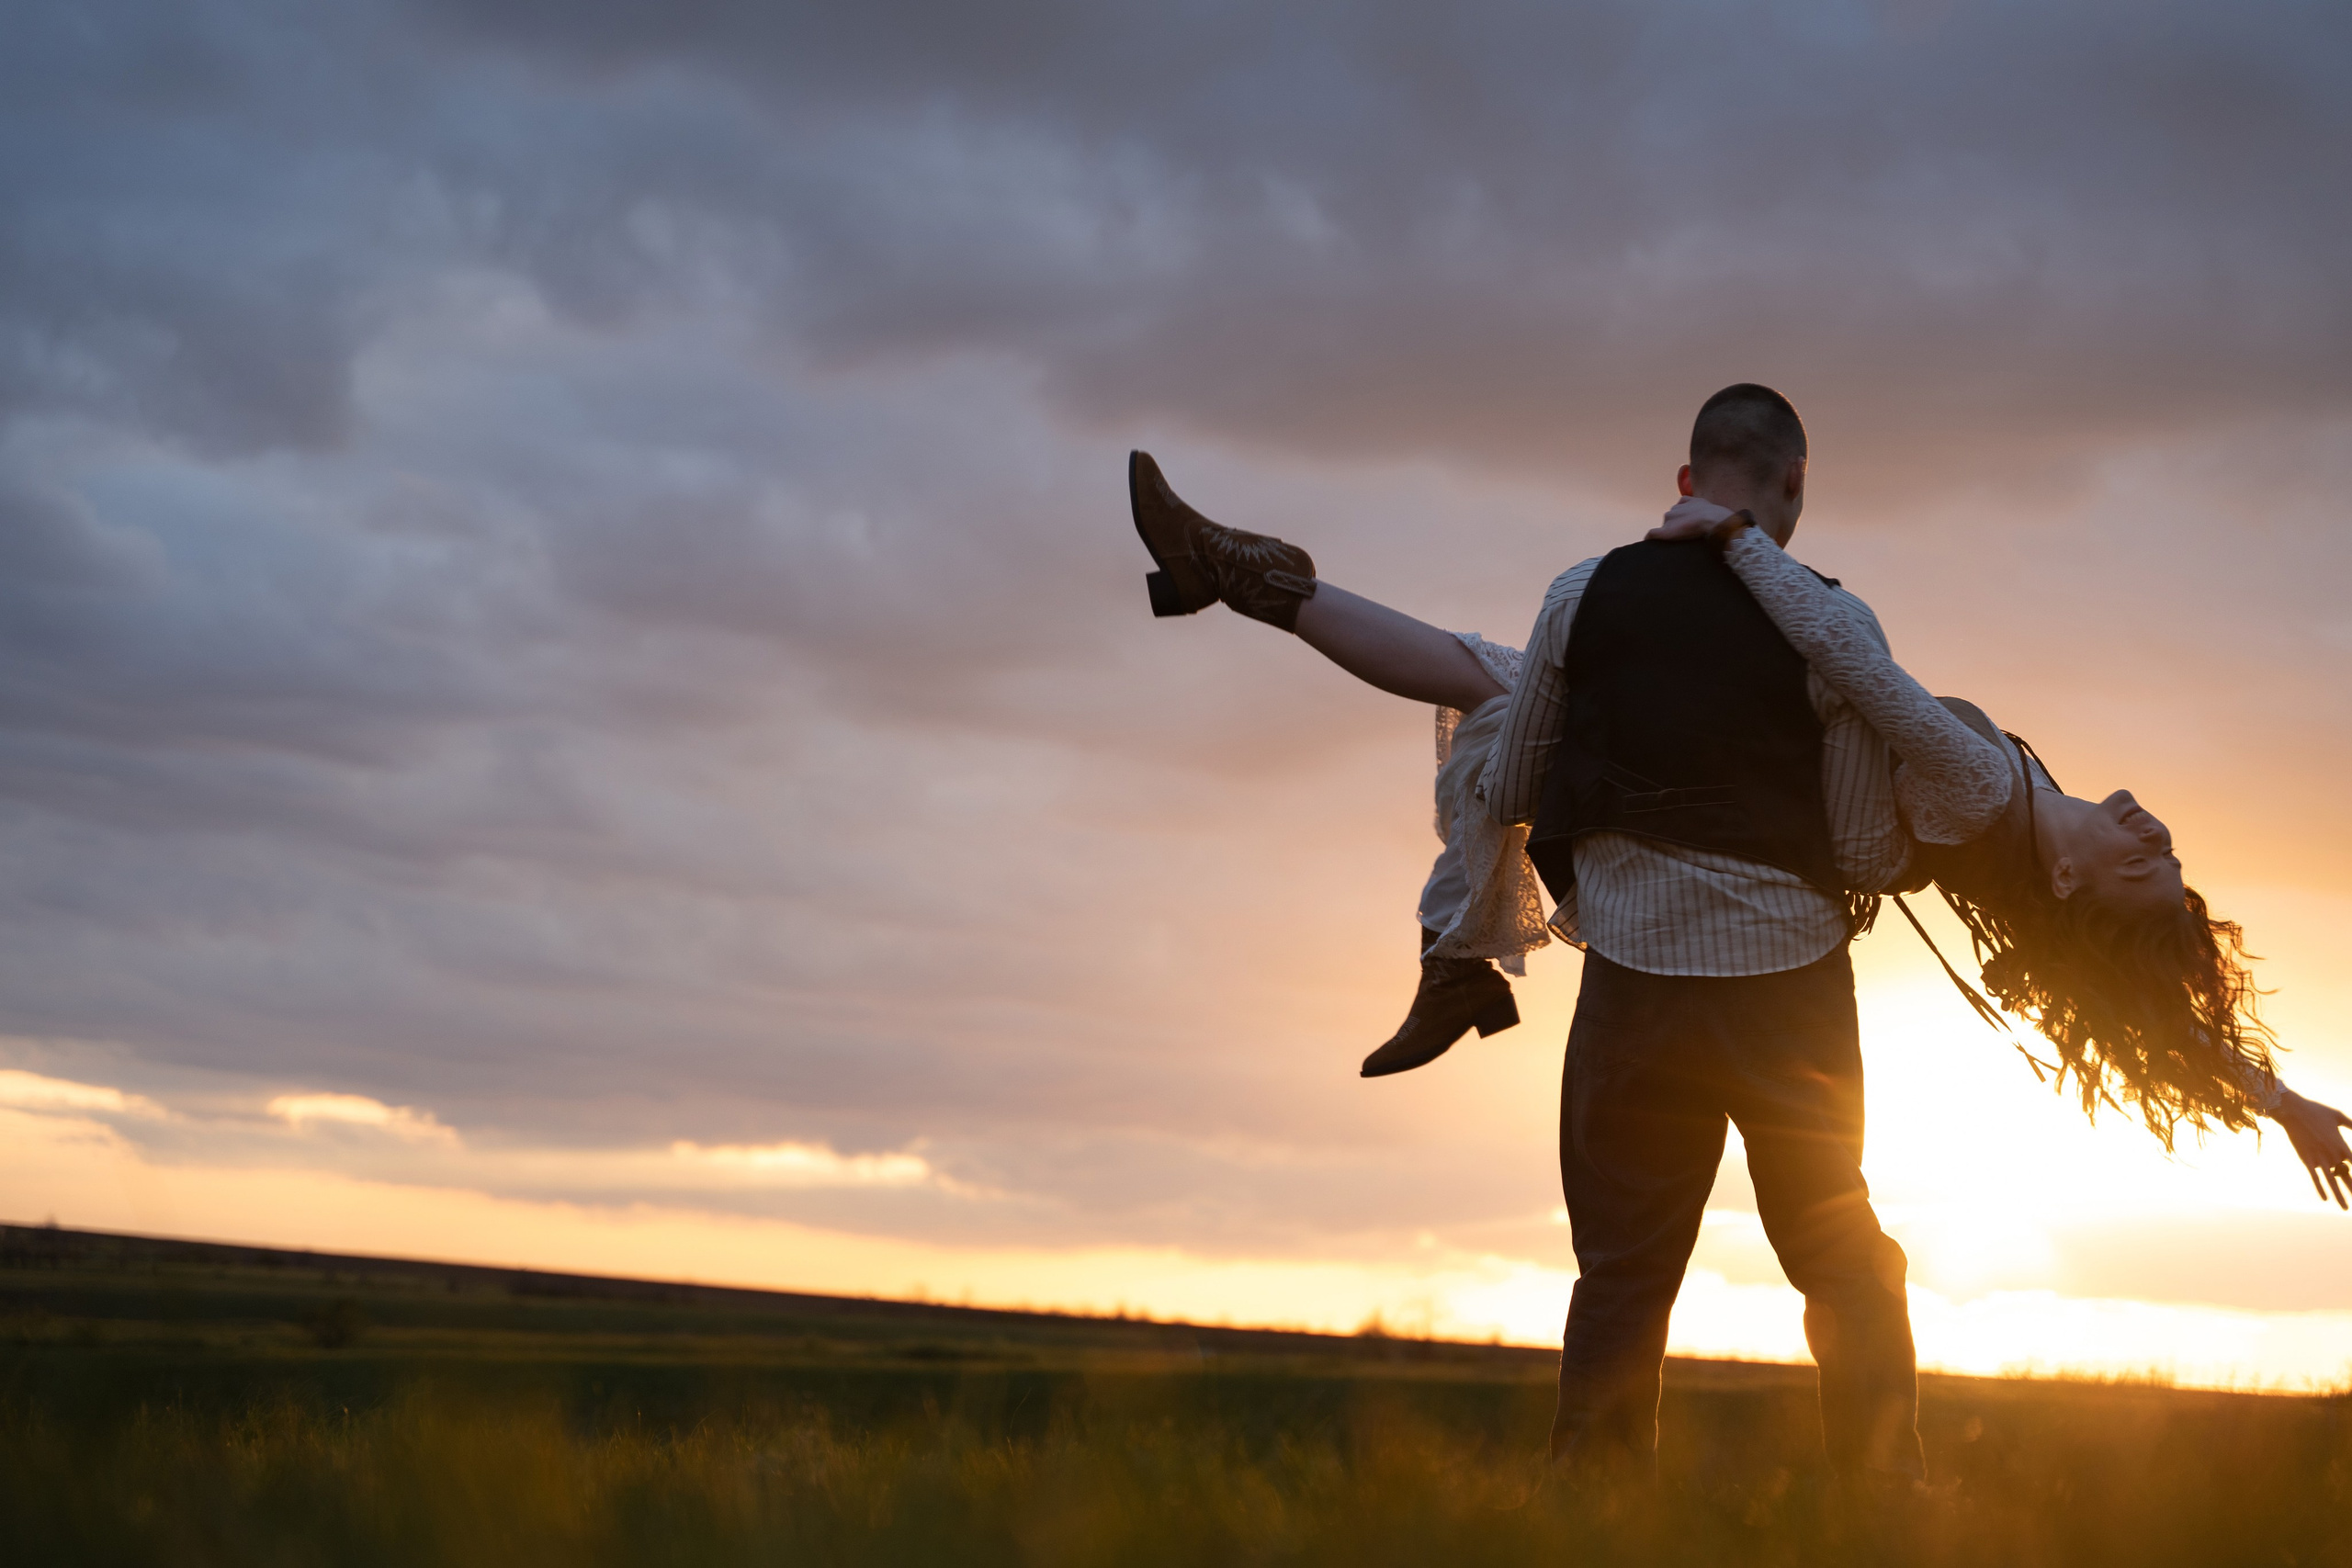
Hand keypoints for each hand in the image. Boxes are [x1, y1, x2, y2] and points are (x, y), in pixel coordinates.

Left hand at [1646, 498, 1749, 543]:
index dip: (1685, 518)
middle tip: (1687, 535)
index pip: (1680, 507)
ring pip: (1664, 526)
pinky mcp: (1666, 530)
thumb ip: (1715, 514)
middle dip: (1676, 525)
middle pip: (1671, 518)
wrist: (1717, 523)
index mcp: (1687, 502)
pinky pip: (1652, 534)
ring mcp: (1669, 519)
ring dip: (1669, 532)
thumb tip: (1733, 523)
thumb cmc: (1722, 519)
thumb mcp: (1718, 511)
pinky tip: (1651, 545)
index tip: (1690, 525)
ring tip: (1679, 540)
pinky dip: (1652, 538)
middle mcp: (1676, 508)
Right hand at [2270, 1088, 2351, 1207]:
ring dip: (2340, 1196)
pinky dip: (2320, 1189)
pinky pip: (2315, 1178)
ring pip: (2332, 1182)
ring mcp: (2319, 1159)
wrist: (2293, 1111)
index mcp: (2343, 1146)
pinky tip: (2325, 1199)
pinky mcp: (2307, 1160)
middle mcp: (2333, 1155)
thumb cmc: (2317, 1111)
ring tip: (2345, 1208)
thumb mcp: (2338, 1116)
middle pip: (2347, 1177)